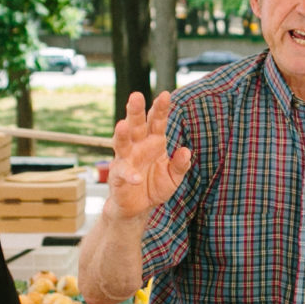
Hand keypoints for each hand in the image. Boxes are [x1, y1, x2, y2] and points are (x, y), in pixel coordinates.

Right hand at [107, 91, 191, 221]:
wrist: (138, 208)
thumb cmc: (154, 187)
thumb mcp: (173, 178)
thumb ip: (180, 165)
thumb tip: (186, 151)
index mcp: (154, 142)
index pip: (157, 121)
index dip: (160, 108)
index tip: (165, 95)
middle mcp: (138, 146)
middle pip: (136, 125)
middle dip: (135, 111)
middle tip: (136, 96)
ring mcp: (126, 160)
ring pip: (122, 143)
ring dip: (122, 134)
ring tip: (122, 124)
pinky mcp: (118, 176)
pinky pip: (123, 173)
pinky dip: (129, 174)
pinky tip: (136, 177)